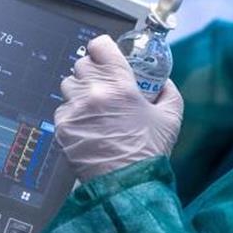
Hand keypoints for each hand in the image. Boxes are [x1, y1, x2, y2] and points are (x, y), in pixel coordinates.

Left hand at [55, 35, 183, 180]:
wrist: (126, 186)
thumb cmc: (148, 154)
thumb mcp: (170, 117)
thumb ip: (168, 92)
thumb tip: (162, 82)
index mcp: (120, 85)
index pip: (100, 45)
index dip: (103, 48)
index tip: (105, 54)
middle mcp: (94, 93)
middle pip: (82, 63)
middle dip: (93, 71)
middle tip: (104, 85)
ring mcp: (75, 110)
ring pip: (68, 84)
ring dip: (80, 90)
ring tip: (94, 106)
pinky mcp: (63, 127)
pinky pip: (62, 109)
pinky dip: (72, 113)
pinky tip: (88, 125)